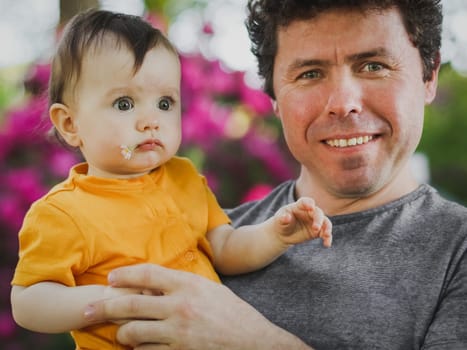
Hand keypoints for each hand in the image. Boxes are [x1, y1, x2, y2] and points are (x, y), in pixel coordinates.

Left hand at [83, 264, 310, 348]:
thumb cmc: (232, 312)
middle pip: (130, 304)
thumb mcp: (209, 288)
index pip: (147, 274)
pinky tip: (140, 348)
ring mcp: (177, 333)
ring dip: (122, 333)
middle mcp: (180, 306)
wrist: (254, 341)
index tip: (110, 279)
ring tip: (121, 333)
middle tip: (86, 310)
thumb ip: (182, 285)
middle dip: (103, 307)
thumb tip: (153, 283)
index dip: (124, 275)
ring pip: (132, 332)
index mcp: (188, 284)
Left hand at [275, 197, 332, 246]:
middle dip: (318, 220)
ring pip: (325, 222)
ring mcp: (315, 221)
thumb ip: (282, 218)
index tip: (311, 207)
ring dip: (327, 228)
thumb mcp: (279, 220)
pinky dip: (327, 238)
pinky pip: (325, 233)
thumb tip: (286, 217)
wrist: (283, 234)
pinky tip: (327, 244)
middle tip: (316, 228)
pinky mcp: (318, 231)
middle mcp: (310, 212)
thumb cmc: (281, 222)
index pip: (305, 202)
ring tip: (326, 235)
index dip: (308, 203)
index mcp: (299, 206)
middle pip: (318, 213)